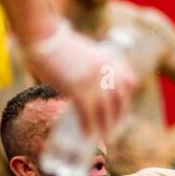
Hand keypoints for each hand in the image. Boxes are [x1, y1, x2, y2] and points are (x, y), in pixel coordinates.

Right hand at [22, 22, 137, 142]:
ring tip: (103, 138)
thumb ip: (93, 67)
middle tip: (113, 128)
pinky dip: (88, 126)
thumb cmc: (59, 43)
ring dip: (105, 127)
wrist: (46, 37)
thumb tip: (88, 84)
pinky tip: (88, 135)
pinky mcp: (79, 90)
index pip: (128, 83)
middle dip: (118, 116)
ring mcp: (95, 82)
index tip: (122, 109)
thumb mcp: (86, 53)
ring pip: (106, 111)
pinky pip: (87, 114)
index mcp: (112, 60)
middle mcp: (109, 72)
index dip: (125, 98)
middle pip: (119, 100)